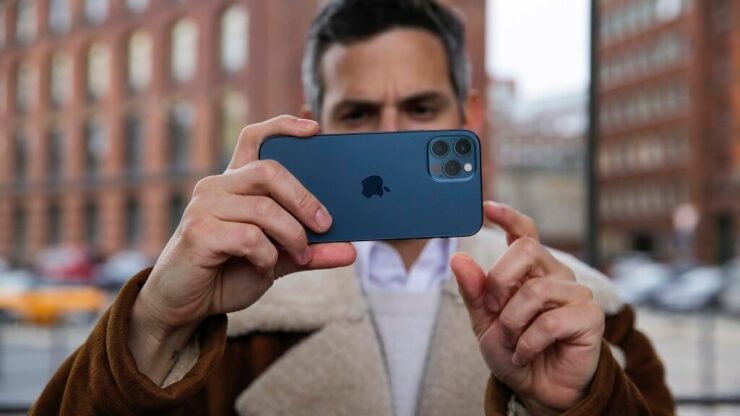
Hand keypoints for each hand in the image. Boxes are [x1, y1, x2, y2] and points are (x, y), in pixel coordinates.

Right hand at [129, 116, 355, 382]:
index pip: (254, 138)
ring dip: (292, 236)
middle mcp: (216, 186)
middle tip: (326, 225)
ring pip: (264, 208)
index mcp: (234, 184)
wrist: (186, 306)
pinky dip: (267, 256)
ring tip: (301, 256)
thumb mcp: (278, 260)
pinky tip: (264, 267)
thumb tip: (351, 250)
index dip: (283, 126)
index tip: (315, 129)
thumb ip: (311, 251)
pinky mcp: (198, 232)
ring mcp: (204, 206)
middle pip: (269, 171)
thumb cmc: (227, 274)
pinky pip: (249, 236)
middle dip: (305, 199)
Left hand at [451, 202, 603, 413]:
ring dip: (513, 323)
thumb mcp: (485, 321)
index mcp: (531, 270)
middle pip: (527, 251)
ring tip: (513, 341)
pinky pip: (550, 321)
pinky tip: (526, 352)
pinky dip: (528, 342)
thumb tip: (458, 259)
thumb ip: (474, 291)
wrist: (536, 389)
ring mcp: (576, 294)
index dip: (508, 217)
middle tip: (496, 311)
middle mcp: (556, 274)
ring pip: (535, 291)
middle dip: (501, 283)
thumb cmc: (514, 350)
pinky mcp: (590, 317)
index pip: (525, 233)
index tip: (486, 208)